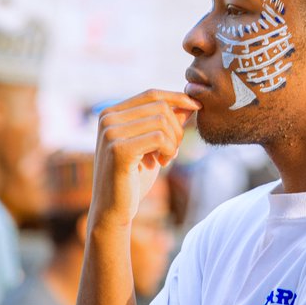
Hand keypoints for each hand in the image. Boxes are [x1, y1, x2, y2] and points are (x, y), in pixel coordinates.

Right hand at [89, 90, 199, 231]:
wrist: (113, 210)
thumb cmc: (133, 177)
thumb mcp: (152, 146)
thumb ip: (166, 123)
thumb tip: (190, 102)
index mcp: (111, 113)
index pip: (151, 94)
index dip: (177, 98)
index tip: (197, 107)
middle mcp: (107, 118)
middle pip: (160, 106)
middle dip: (177, 127)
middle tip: (174, 150)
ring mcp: (111, 132)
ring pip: (162, 120)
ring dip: (174, 141)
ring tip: (167, 159)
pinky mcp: (119, 149)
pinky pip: (159, 137)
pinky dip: (169, 150)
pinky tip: (163, 163)